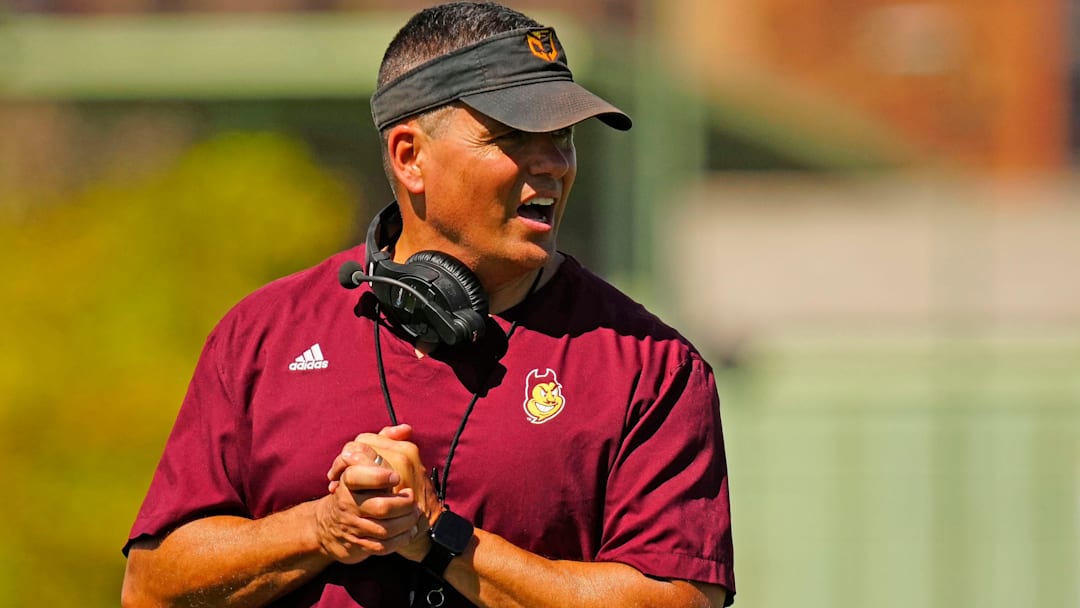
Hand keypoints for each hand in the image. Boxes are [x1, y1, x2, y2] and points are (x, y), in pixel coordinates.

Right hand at [315, 427, 424, 563]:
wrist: (333, 526)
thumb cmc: (356, 487)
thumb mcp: (366, 460)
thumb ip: (385, 440)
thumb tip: (405, 428)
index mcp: (348, 479)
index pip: (358, 476)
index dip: (379, 477)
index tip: (396, 478)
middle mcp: (347, 502)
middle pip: (380, 507)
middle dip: (402, 506)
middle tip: (412, 500)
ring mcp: (352, 525)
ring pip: (384, 530)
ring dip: (405, 524)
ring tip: (414, 517)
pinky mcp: (357, 545)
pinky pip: (381, 547)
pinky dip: (399, 541)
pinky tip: (409, 533)